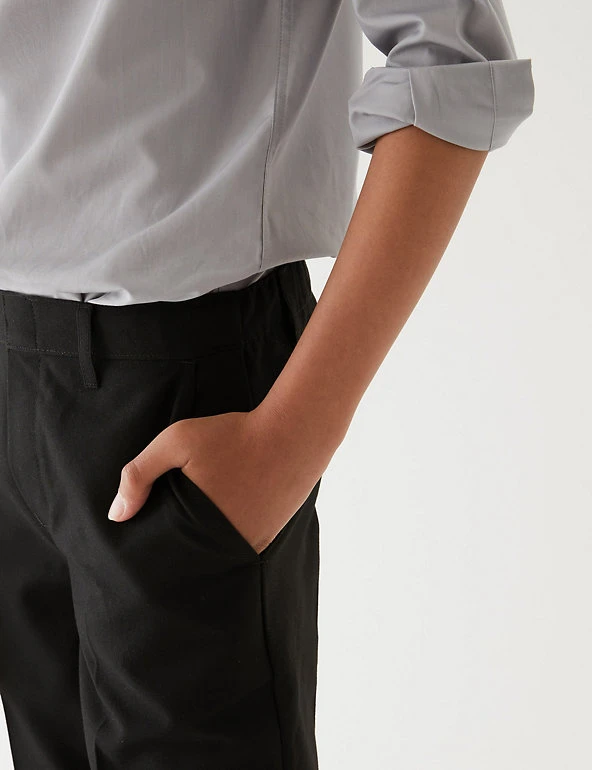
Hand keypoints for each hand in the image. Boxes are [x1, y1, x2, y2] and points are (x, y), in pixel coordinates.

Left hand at [106, 404, 331, 553]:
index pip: (161, 551)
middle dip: (174, 545)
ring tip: (196, 521)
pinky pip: (233, 549)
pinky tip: (224, 515)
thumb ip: (140, 474)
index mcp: (194, 525)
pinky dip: (224, 538)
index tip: (146, 529)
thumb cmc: (232, 435)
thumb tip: (116, 515)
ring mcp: (245, 547)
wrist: (292, 435)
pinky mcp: (264, 542)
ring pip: (209, 556)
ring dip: (199, 544)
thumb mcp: (177, 440)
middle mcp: (220, 545)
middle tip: (172, 521)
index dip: (151, 542)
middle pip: (185, 558)